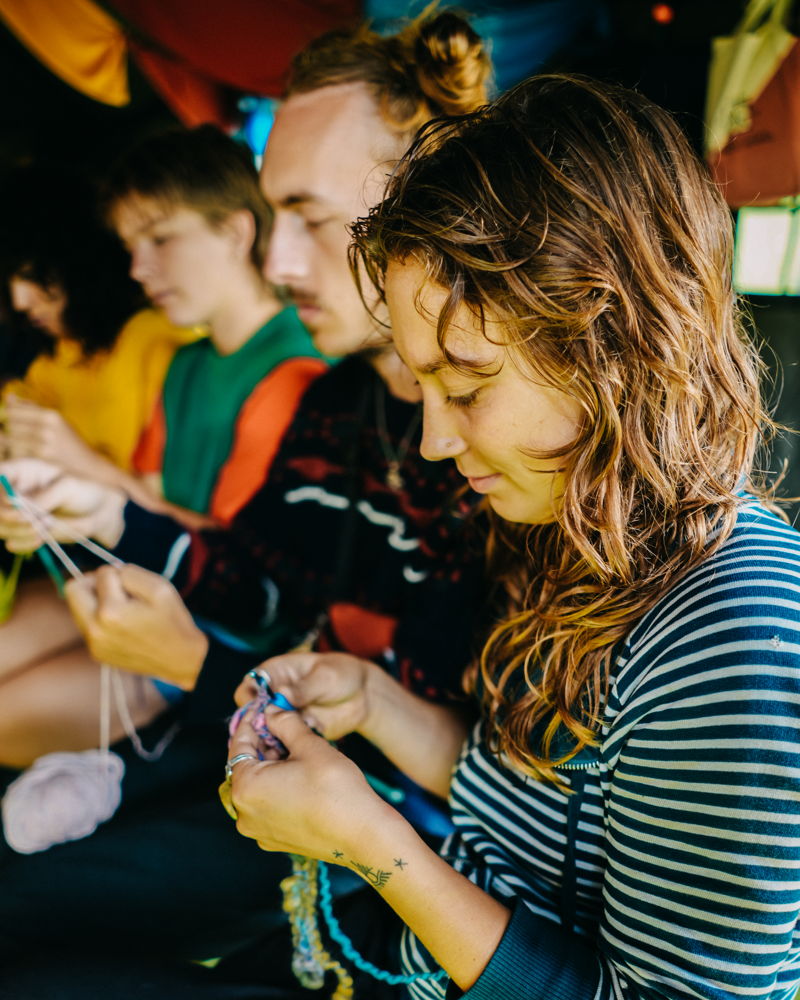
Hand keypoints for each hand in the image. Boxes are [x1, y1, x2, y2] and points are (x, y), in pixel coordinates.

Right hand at [0, 458, 124, 550]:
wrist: (99, 514)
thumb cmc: (85, 491)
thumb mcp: (67, 487)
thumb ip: (42, 497)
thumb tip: (14, 506)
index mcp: (21, 471)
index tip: (11, 500)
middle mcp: (13, 491)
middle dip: (10, 516)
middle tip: (36, 521)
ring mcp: (15, 513)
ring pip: (0, 526)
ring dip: (18, 531)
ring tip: (45, 527)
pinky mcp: (23, 532)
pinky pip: (11, 542)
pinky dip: (22, 543)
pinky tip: (40, 539)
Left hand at [3, 396, 108, 478]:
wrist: (85, 460)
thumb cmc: (68, 438)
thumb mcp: (56, 419)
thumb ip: (32, 407)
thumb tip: (9, 397)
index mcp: (51, 414)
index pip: (16, 409)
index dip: (9, 413)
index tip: (10, 417)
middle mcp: (48, 425)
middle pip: (12, 423)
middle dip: (10, 428)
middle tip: (18, 432)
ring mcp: (45, 440)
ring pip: (12, 437)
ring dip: (11, 440)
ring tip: (21, 442)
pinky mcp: (43, 455)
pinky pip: (18, 450)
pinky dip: (16, 451)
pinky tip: (25, 451)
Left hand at [65, 564, 208, 686]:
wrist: (180, 659)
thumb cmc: (172, 621)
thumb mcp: (159, 587)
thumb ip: (129, 573)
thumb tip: (109, 573)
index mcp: (110, 612)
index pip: (102, 574)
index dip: (120, 573)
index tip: (134, 587)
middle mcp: (94, 630)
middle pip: (73, 589)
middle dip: (93, 582)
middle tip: (114, 588)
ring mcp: (93, 644)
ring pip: (78, 607)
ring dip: (96, 601)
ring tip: (122, 608)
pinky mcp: (96, 653)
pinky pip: (88, 624)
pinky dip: (101, 618)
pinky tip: (123, 625)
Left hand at [228, 706, 385, 859]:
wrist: (362, 834)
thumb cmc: (335, 789)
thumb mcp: (309, 746)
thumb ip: (285, 723)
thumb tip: (272, 712)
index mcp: (245, 788)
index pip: (239, 746)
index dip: (251, 722)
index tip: (262, 708)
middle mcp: (244, 814)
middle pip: (246, 768)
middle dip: (263, 745)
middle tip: (282, 725)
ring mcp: (259, 831)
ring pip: (257, 788)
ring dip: (271, 767)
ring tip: (295, 750)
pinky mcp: (275, 840)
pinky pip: (267, 807)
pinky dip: (277, 789)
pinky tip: (299, 777)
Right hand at [234, 651, 374, 739]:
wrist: (363, 696)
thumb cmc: (342, 675)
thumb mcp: (325, 677)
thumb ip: (304, 687)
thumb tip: (282, 693)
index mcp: (275, 673)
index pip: (250, 686)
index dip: (249, 700)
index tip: (259, 713)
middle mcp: (273, 696)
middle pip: (251, 714)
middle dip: (256, 727)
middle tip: (269, 737)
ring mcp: (282, 716)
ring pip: (263, 733)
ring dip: (269, 742)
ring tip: (282, 750)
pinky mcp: (292, 734)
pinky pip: (281, 745)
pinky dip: (284, 752)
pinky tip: (294, 756)